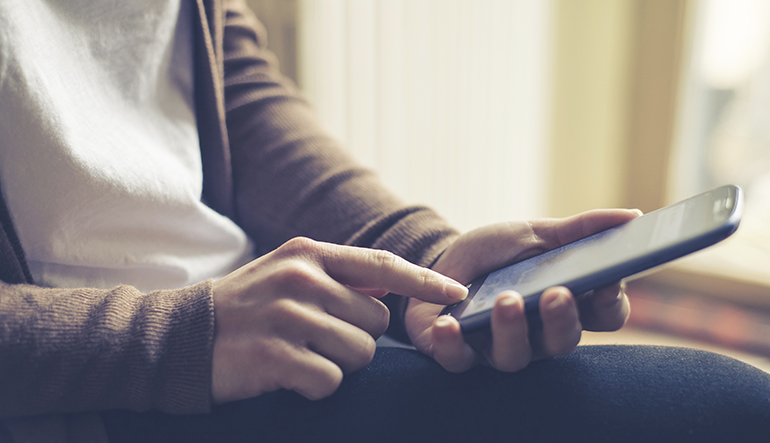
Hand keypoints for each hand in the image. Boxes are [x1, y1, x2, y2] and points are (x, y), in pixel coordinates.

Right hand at [210, 237, 466, 402]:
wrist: (178, 338)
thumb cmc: (244, 308)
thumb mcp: (286, 273)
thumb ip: (337, 277)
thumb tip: (390, 294)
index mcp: (308, 254)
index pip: (382, 265)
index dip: (424, 281)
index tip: (459, 292)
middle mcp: (302, 279)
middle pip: (376, 321)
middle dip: (356, 338)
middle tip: (314, 339)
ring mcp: (287, 316)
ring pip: (359, 353)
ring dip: (336, 363)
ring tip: (297, 353)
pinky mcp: (274, 356)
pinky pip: (331, 380)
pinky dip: (315, 385)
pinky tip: (285, 374)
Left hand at [405, 209, 641, 372]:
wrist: (442, 262)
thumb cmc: (496, 254)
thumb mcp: (534, 234)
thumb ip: (580, 229)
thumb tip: (634, 216)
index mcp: (566, 306)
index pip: (604, 316)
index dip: (610, 303)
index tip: (608, 280)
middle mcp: (538, 335)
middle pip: (562, 341)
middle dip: (562, 318)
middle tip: (555, 293)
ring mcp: (498, 349)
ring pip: (514, 356)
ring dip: (510, 328)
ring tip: (505, 299)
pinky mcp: (457, 354)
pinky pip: (457, 359)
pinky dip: (451, 343)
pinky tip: (447, 323)